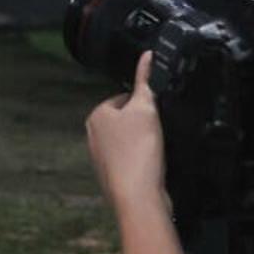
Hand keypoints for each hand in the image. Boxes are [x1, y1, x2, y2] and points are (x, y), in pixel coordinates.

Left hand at [85, 53, 170, 216]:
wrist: (138, 197)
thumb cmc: (139, 150)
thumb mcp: (146, 110)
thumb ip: (146, 83)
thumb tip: (147, 56)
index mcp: (96, 116)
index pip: (124, 98)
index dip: (144, 104)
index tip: (158, 114)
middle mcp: (93, 136)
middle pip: (127, 121)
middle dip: (144, 126)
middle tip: (160, 135)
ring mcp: (101, 158)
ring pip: (131, 142)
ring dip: (145, 145)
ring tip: (157, 153)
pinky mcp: (114, 177)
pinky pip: (133, 162)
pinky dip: (144, 163)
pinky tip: (154, 168)